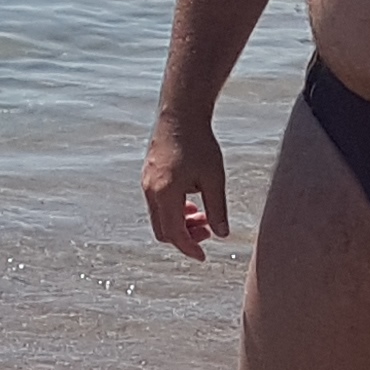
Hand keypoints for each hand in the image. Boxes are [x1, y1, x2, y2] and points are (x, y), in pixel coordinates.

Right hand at [142, 117, 228, 259]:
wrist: (181, 113)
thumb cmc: (199, 143)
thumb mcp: (214, 179)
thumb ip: (218, 209)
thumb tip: (222, 234)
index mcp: (165, 194)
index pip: (174, 233)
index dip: (189, 248)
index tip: (203, 256)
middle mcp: (151, 190)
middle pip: (163, 230)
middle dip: (185, 236)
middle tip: (208, 231)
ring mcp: (147, 182)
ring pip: (160, 216)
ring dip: (180, 222)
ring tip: (203, 216)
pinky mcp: (149, 175)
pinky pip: (158, 203)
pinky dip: (173, 209)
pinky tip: (192, 200)